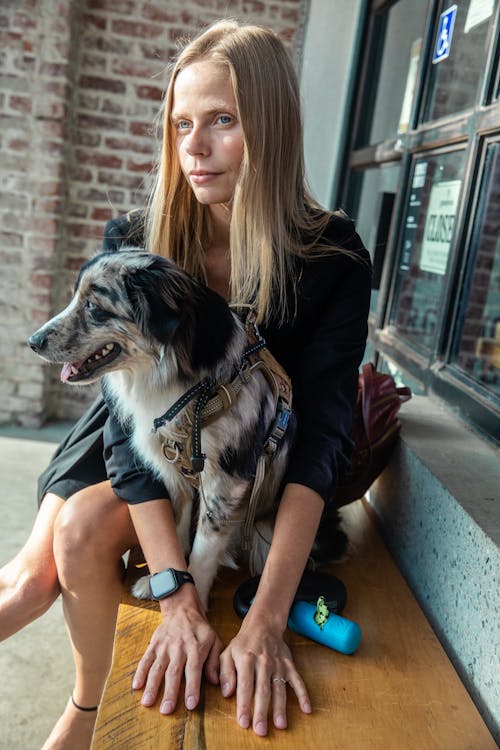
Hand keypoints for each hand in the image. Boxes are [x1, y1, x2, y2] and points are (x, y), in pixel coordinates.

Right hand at [131, 587, 223, 713]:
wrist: (182, 609)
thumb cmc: (200, 629)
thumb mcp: (214, 641)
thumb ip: (214, 661)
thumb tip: (215, 682)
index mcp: (196, 648)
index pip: (194, 669)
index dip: (192, 687)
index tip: (191, 704)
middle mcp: (179, 648)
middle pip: (173, 672)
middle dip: (170, 692)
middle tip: (166, 710)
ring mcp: (164, 646)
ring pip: (157, 668)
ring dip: (152, 686)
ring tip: (147, 703)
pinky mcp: (154, 645)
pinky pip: (145, 659)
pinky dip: (140, 672)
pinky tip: (136, 686)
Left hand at [219, 611, 311, 735]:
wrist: (263, 625)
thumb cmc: (243, 644)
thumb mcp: (227, 653)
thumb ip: (225, 672)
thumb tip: (226, 693)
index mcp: (246, 659)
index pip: (245, 685)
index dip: (244, 704)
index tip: (243, 722)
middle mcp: (263, 662)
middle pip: (263, 690)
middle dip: (262, 711)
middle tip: (260, 730)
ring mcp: (278, 664)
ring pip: (279, 688)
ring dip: (280, 707)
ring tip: (280, 725)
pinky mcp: (289, 665)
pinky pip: (297, 680)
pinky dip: (303, 694)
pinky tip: (307, 709)